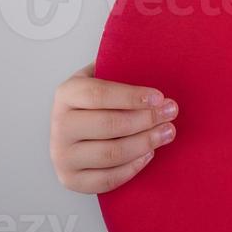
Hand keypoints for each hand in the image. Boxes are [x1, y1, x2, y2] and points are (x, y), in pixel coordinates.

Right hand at [49, 61, 179, 193]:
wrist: (76, 128)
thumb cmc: (100, 99)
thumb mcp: (103, 75)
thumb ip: (120, 67)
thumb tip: (155, 51)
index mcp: (67, 94)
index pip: (99, 95)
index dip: (131, 96)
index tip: (160, 97)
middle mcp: (60, 125)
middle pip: (108, 125)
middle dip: (147, 120)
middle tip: (171, 114)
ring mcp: (62, 155)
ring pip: (110, 154)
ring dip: (145, 143)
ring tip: (167, 132)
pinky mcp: (69, 180)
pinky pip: (105, 180)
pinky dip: (132, 168)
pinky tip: (149, 154)